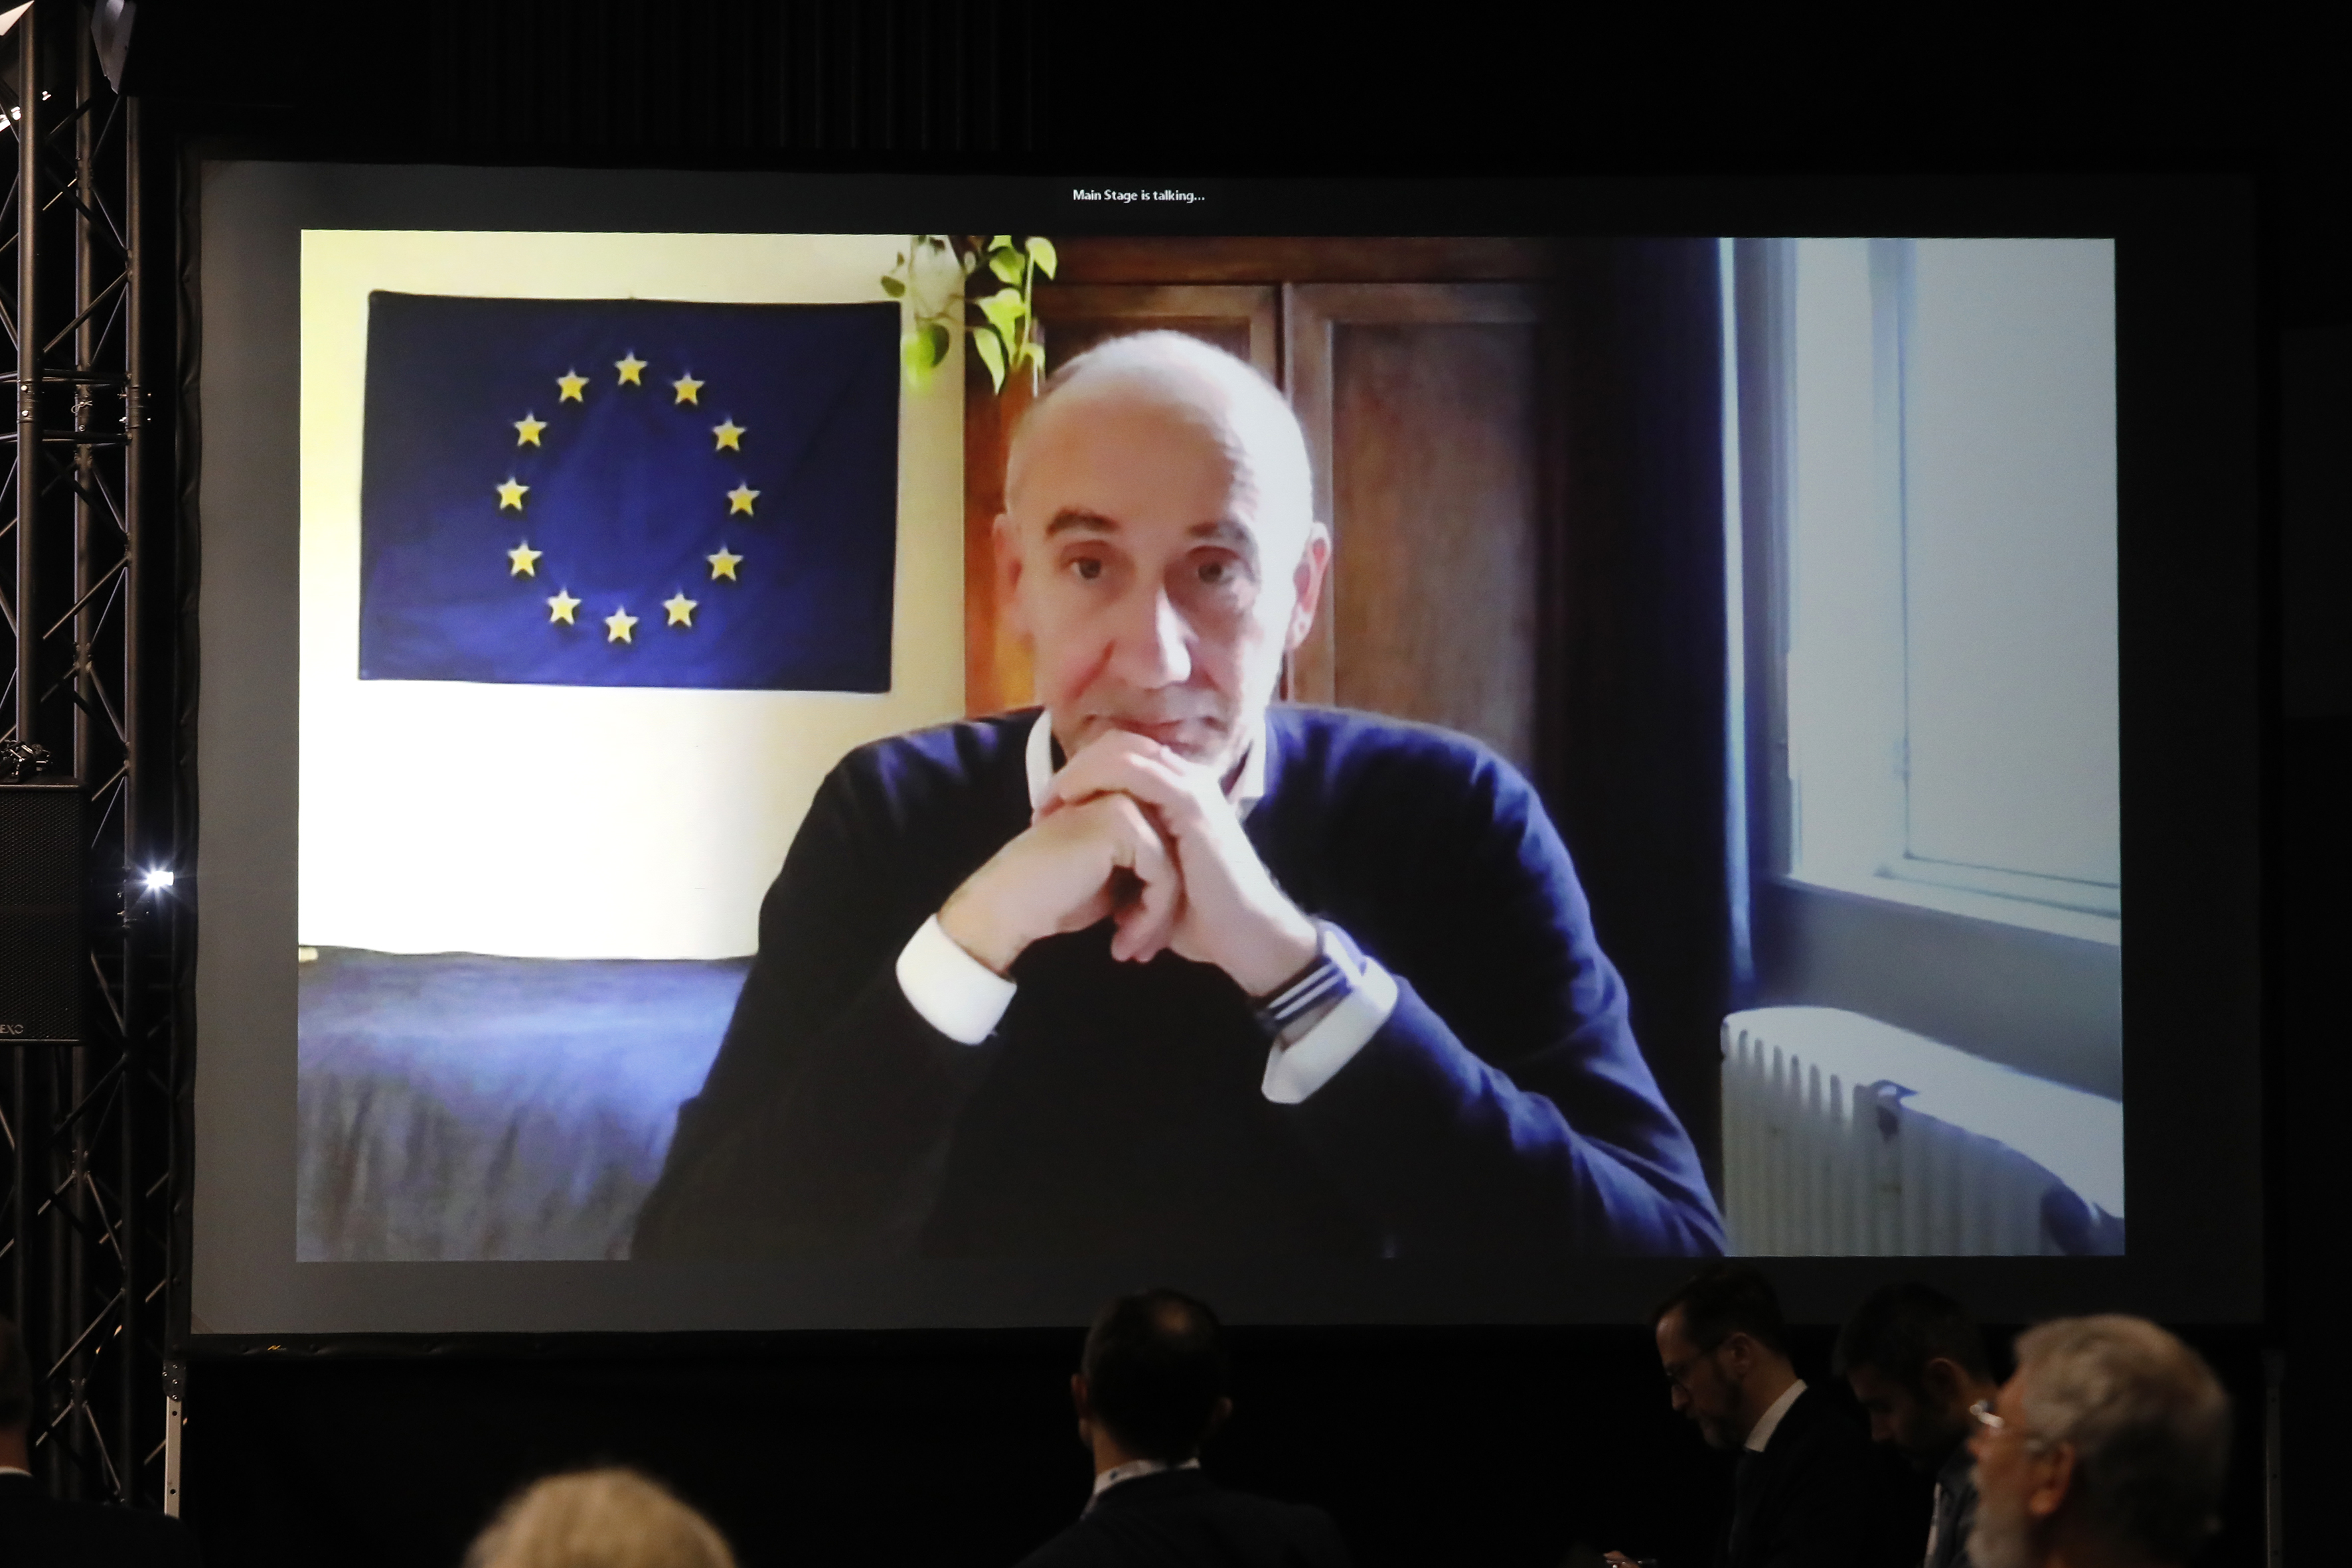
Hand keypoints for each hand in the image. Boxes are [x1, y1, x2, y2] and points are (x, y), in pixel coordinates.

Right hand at [938, 786, 1180, 974]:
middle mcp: (1124, 794)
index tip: (1140, 938)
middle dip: (1163, 910)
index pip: (1168, 847)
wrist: (1007, 907)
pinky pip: (1162, 873)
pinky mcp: (1121, 823)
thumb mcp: (1111, 881)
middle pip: (1175, 855)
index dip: (1160, 898)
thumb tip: (1183, 882)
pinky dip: (1150, 915)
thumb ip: (1143, 869)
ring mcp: (1123, 803)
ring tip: (1132, 951)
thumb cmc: (1053, 899)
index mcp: (1121, 802)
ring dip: (1157, 918)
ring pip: (1172, 866)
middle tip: (1141, 950)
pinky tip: (1123, 941)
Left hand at [1038, 730, 1317, 996]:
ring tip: (1048, 806)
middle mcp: (1187, 780)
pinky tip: (1072, 804)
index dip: (1081, 775)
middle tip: (1041, 806)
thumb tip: (1091, 866)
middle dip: (1073, 769)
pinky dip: (1095, 779)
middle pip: (1117, 745)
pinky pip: (1134, 772)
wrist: (1248, 938)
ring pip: (1122, 750)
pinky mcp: (1191, 803)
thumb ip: (1129, 860)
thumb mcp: (1153, 881)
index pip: (1122, 758)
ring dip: (1077, 772)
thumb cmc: (1201, 917)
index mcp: (1180, 793)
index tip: (1048, 812)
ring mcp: (1192, 787)